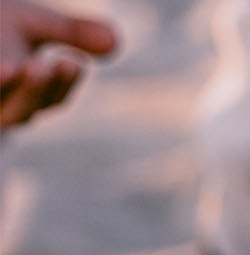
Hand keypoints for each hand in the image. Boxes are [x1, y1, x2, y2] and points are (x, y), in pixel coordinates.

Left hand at [0, 1, 115, 128]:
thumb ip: (72, 31)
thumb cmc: (1, 27)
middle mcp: (4, 108)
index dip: (63, 83)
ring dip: (4, 90)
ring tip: (11, 66)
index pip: (53, 98)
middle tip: (41, 66)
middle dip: (33, 91)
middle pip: (22, 112)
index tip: (72, 61)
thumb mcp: (34, 22)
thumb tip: (114, 41)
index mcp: (31, 96)